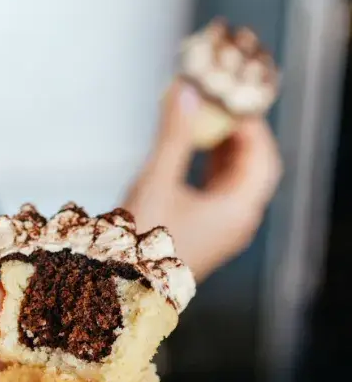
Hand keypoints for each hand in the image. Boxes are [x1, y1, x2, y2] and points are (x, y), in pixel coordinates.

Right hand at [125, 80, 282, 280]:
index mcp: (237, 211)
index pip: (261, 158)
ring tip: (201, 125)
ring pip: (233, 184)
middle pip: (251, 170)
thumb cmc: (141, 241)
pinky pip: (216, 198)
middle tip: (216, 108)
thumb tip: (186, 93)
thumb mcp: (157, 180)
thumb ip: (174, 135)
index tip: (229, 100)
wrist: (121, 289)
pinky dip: (209, 172)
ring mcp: (221, 234)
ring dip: (221, 153)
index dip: (249, 125)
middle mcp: (237, 224)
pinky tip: (189, 156)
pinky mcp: (203, 238)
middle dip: (236, 136)